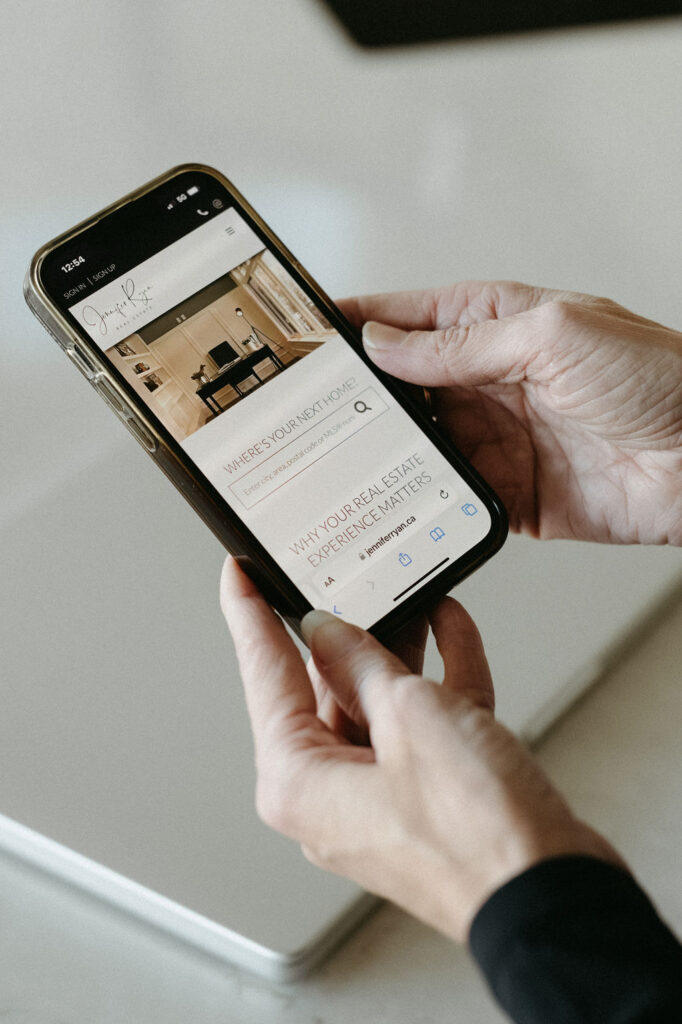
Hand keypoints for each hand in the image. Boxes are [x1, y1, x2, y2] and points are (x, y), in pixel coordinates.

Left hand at [220, 558, 622, 941]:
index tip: (239, 573)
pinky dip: (436, 678)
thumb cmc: (477, 835)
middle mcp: (329, 793)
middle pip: (323, 688)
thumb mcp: (409, 716)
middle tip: (342, 574)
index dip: (249, 614)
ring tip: (410, 592)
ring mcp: (378, 796)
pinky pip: (419, 724)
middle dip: (344, 629)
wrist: (551, 895)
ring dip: (398, 648)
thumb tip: (328, 633)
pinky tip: (452, 631)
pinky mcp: (424, 796)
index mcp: (299, 779)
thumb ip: (362, 664)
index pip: (264, 675)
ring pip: (376, 702)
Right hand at [339, 282, 681, 544]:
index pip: (405, 319)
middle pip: (399, 388)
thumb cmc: (655, 377)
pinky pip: (448, 498)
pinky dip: (419, 502)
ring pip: (415, 447)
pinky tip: (391, 503)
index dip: (353, 325)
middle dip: (354, 398)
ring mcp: (494, 440)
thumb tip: (384, 344)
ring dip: (381, 453)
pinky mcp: (506, 494)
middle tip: (305, 410)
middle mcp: (487, 382)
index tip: (302, 339)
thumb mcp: (551, 336)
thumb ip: (461, 345)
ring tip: (334, 459)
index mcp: (494, 326)